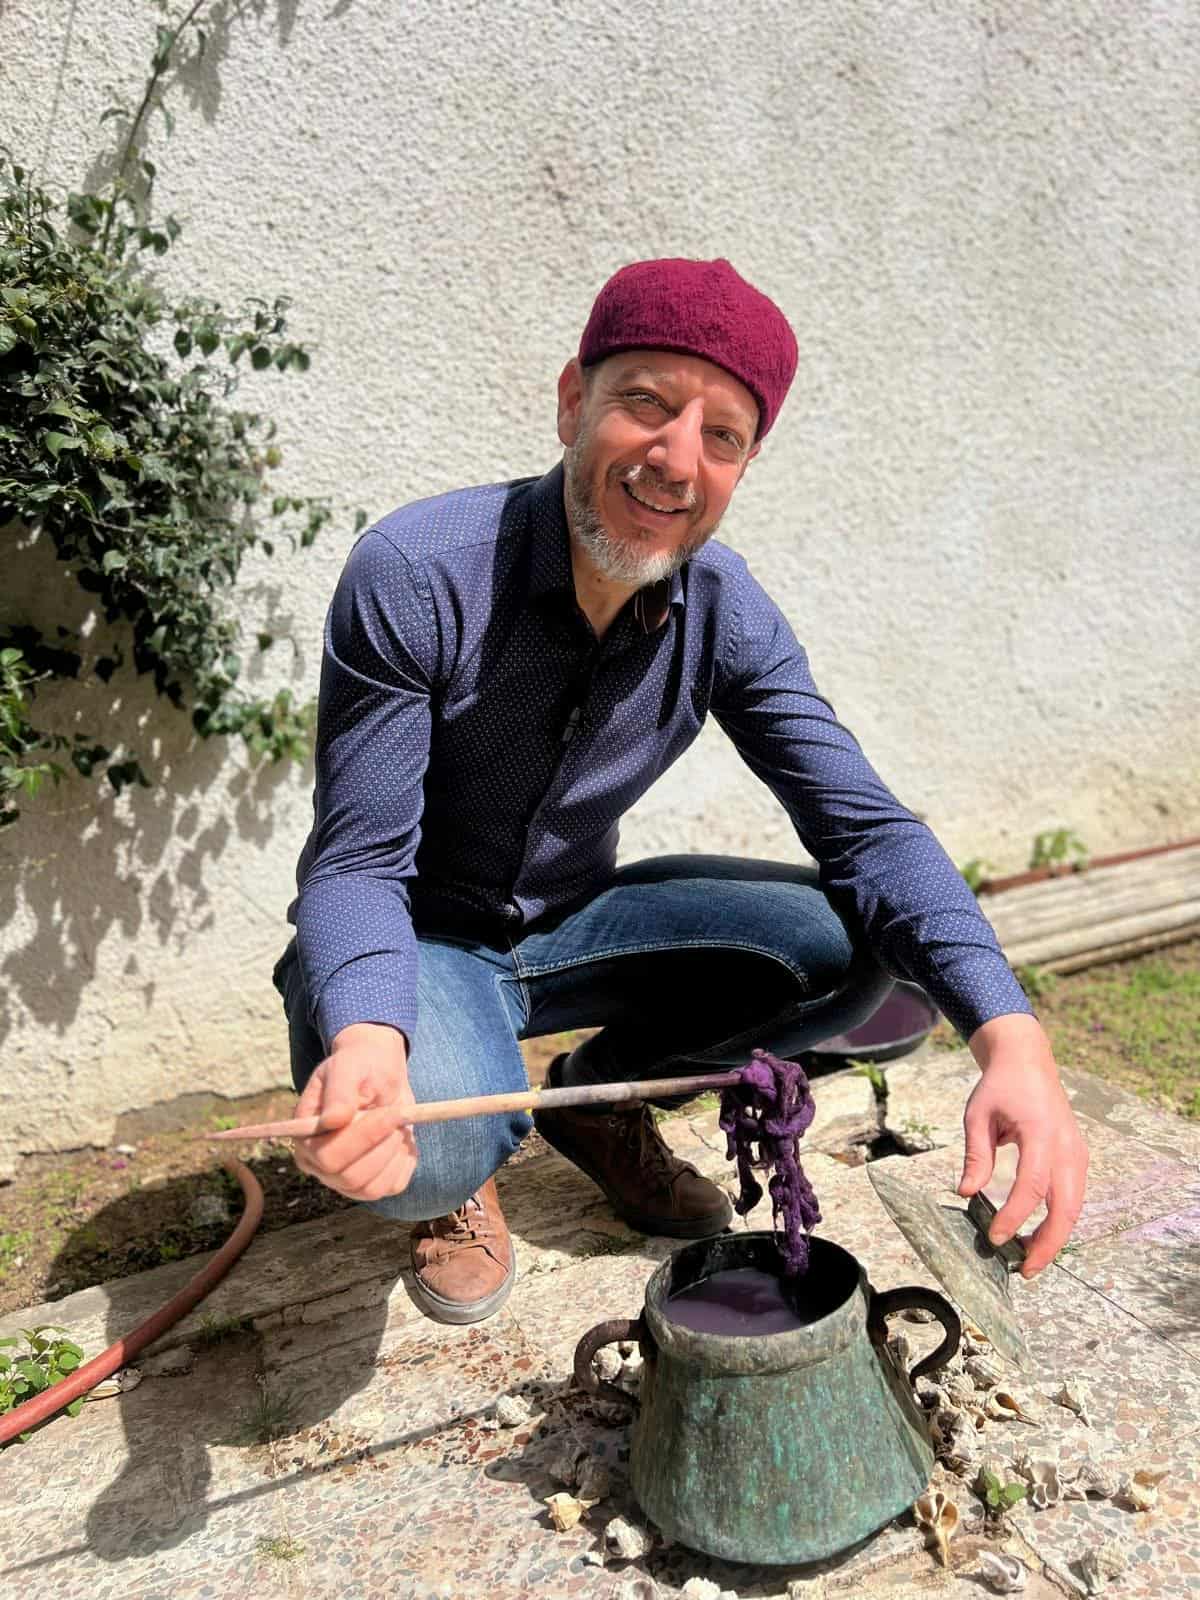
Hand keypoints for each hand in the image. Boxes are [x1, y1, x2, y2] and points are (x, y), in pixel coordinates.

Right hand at [292, 1023, 416, 1202]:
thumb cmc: (357, 1067)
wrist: (377, 1074)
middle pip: (351, 1177)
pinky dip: (405, 1161)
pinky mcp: (370, 1183)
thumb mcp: (347, 1068)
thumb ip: (339, 1092)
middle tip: (399, 1113)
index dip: (363, 1138)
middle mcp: (319, 1165)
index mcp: (305, 1138)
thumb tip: (333, 1120)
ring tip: (399, 1122)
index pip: (327, 1156)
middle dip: (382, 1144)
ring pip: (372, 1188)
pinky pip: (393, 1186)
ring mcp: (344, 1179)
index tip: (391, 1112)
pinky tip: (402, 1137)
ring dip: (395, 1153)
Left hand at [959, 1013, 1088, 1276]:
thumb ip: (976, 1155)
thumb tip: (966, 1194)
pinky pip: (1073, 1197)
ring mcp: (1078, 1153)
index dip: (1015, 1216)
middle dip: (1047, 1243)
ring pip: (1074, 1207)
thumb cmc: (1000, 1087)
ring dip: (1055, 1238)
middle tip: (1024, 1270)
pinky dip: (1059, 1221)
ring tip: (1029, 1261)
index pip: (1031, 1185)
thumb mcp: (977, 1115)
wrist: (1028, 1061)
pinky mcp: (1078, 1159)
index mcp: (1041, 1133)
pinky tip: (1038, 1237)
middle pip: (1065, 1207)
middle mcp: (1067, 1146)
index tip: (995, 1238)